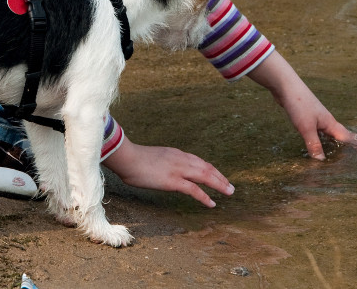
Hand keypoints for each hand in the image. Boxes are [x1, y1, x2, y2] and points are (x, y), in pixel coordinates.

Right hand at [102, 134, 234, 207]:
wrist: (126, 157)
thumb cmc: (133, 159)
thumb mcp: (152, 158)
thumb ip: (160, 164)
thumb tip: (160, 170)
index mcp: (175, 153)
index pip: (198, 161)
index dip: (210, 169)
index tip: (217, 175)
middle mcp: (180, 159)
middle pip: (206, 167)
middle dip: (220, 177)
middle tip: (230, 186)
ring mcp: (178, 169)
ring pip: (205, 176)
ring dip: (219, 184)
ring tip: (229, 192)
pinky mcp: (173, 181)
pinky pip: (194, 190)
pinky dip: (204, 196)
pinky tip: (212, 203)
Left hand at [248, 51, 356, 159]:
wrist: (286, 86)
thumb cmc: (299, 105)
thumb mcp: (307, 128)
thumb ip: (314, 144)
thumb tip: (322, 161)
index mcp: (330, 123)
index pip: (346, 137)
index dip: (355, 144)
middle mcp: (326, 120)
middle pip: (339, 133)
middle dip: (347, 143)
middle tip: (356, 151)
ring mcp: (316, 117)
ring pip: (328, 132)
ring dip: (333, 140)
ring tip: (338, 149)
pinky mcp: (306, 116)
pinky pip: (317, 130)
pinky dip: (320, 137)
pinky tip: (317, 139)